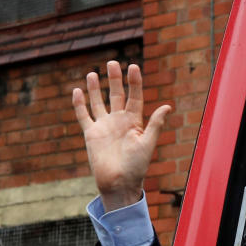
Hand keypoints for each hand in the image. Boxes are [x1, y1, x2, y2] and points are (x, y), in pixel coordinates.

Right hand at [72, 61, 171, 210]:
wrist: (118, 183)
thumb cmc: (136, 166)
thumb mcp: (147, 144)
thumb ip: (155, 124)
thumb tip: (167, 106)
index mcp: (134, 122)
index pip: (135, 97)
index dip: (134, 82)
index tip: (133, 66)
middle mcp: (119, 121)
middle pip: (117, 95)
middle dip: (115, 79)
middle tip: (113, 63)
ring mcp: (104, 126)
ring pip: (99, 102)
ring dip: (96, 88)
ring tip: (94, 73)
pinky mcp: (91, 134)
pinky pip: (84, 115)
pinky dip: (79, 104)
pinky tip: (77, 90)